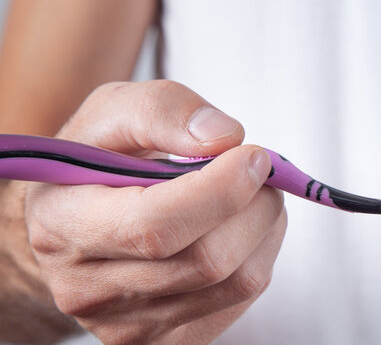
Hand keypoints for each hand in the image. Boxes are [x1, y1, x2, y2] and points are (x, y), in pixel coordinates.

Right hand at [25, 80, 286, 343]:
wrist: (77, 225)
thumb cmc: (98, 161)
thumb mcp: (113, 112)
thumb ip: (163, 110)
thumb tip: (224, 137)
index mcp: (63, 225)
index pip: (155, 226)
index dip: (221, 191)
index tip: (253, 155)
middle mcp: (90, 290)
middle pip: (208, 260)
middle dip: (255, 205)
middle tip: (260, 171)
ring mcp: (130, 326)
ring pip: (237, 282)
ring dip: (265, 228)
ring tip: (252, 195)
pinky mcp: (169, 339)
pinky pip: (242, 299)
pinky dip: (258, 255)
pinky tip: (238, 229)